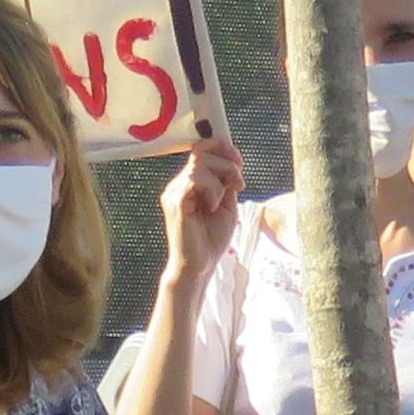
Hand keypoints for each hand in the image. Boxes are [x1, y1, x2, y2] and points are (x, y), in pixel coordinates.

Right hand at [158, 138, 242, 290]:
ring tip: (223, 199)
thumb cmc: (211, 239)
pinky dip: (211, 189)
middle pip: (203, 152)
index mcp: (190, 183)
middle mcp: (179, 184)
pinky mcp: (175, 202)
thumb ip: (226, 182)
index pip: (202, 150)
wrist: (199, 266)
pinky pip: (194, 179)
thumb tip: (232, 161)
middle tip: (238, 184)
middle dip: (227, 163)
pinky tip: (212, 206)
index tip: (239, 162)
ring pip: (200, 163)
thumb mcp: (227, 204)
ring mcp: (174, 192)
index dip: (222, 148)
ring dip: (221, 177)